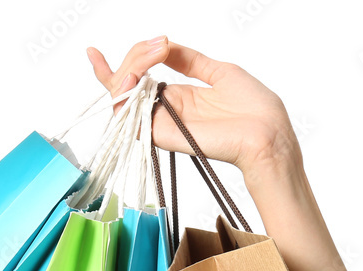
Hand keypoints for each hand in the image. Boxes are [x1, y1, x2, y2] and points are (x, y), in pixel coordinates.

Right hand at [86, 37, 299, 175]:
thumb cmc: (254, 109)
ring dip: (129, 67)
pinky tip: (141, 72)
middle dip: (133, 56)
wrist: (267, 134)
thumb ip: (188, 60)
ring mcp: (161, 123)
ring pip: (121, 96)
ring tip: (154, 51)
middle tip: (157, 45)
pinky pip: (128, 113)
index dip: (116, 66)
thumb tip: (163, 44)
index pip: (137, 81)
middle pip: (125, 83)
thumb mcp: (218, 71)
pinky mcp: (161, 133)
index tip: (94, 52)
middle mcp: (165, 111)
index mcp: (179, 98)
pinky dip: (126, 88)